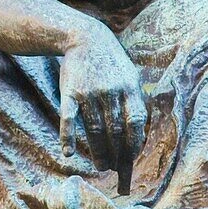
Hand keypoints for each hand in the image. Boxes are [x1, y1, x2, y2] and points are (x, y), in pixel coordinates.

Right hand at [59, 27, 146, 194]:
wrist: (85, 38)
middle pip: (116, 131)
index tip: (131, 160)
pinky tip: (68, 153)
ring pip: (95, 129)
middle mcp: (111, 92)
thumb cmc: (111, 62)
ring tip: (101, 167)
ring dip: (99, 152)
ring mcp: (90, 93)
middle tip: (115, 170)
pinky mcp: (70, 92)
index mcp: (130, 88)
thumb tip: (140, 133)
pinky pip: (69, 118)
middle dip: (117, 154)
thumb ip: (136, 100)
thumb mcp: (130, 75)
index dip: (134, 144)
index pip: (135, 123)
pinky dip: (68, 136)